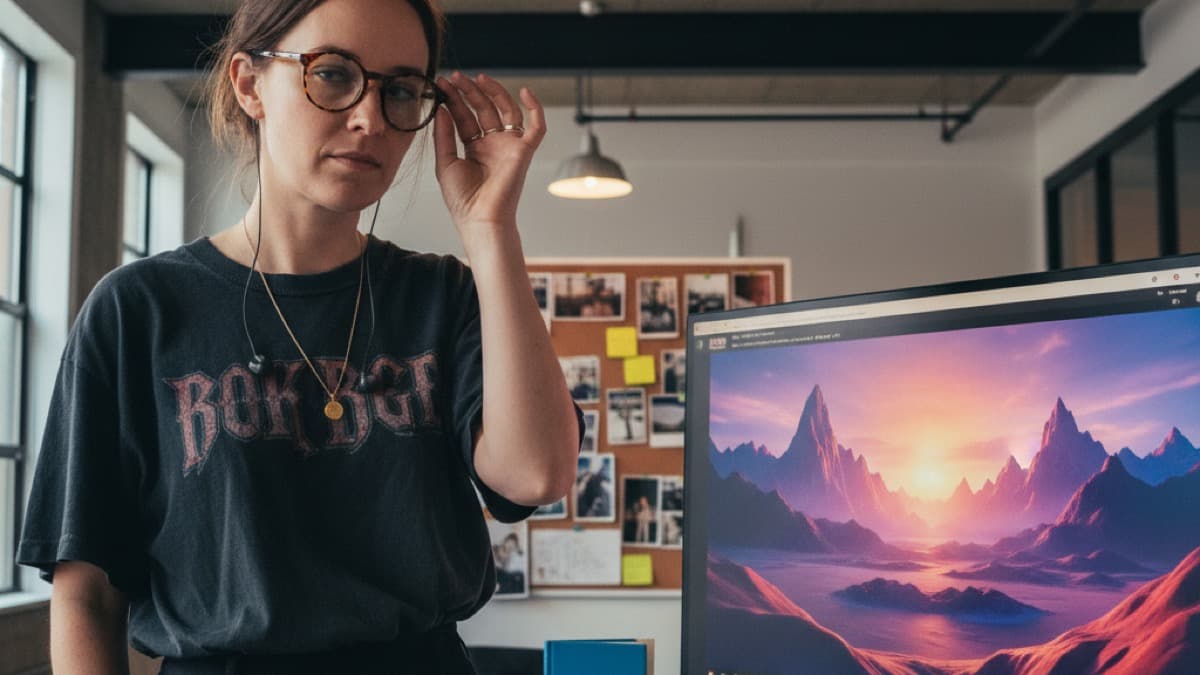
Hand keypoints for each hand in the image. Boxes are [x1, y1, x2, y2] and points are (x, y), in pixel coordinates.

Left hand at [433, 71, 546, 240]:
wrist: (479, 219)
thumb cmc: (462, 200)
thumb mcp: (445, 162)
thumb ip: (444, 134)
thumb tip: (442, 108)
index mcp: (475, 148)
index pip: (465, 116)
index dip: (454, 99)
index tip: (441, 83)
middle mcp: (493, 144)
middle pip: (484, 109)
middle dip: (469, 91)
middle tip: (455, 77)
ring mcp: (509, 147)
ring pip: (506, 110)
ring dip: (493, 92)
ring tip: (476, 78)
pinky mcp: (524, 152)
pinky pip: (537, 128)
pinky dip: (536, 109)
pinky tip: (525, 91)